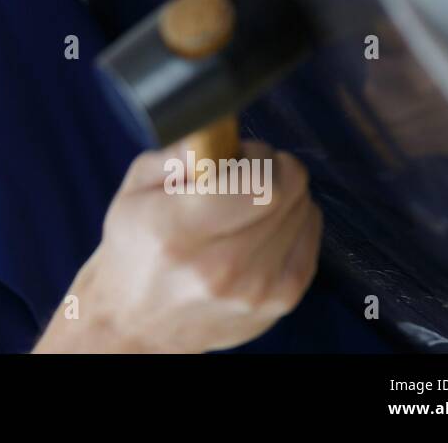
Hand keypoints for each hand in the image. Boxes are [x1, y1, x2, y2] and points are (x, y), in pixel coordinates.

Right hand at [32, 139, 320, 352]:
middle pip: (287, 192)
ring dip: (284, 193)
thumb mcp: (136, 190)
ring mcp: (254, 289)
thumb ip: (178, 154)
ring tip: (250, 201)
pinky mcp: (279, 302)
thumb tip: (217, 128)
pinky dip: (294, 219)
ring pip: (304, 210)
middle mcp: (219, 266)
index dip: (257, 154)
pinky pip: (311, 236)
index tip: (241, 154)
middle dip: (274, 166)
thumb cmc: (136, 248)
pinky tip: (264, 223)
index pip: (258, 182)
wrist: (138, 320)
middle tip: (249, 170)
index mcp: (177, 231)